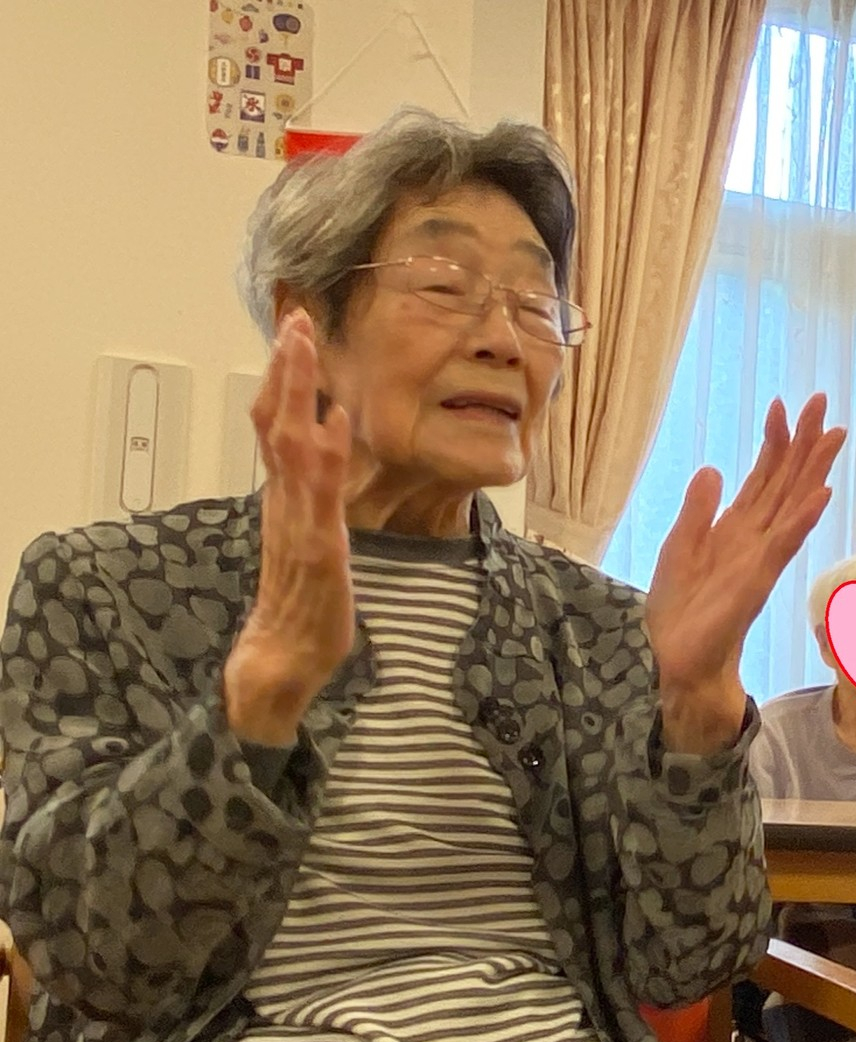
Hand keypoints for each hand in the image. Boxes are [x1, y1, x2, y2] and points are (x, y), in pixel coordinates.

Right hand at [224, 309, 354, 745]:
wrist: (277, 662)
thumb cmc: (296, 610)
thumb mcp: (310, 544)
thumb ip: (312, 501)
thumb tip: (326, 449)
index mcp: (284, 501)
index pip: (277, 428)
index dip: (284, 381)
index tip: (293, 336)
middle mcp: (285, 503)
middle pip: (275, 422)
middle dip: (286, 368)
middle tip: (295, 319)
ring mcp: (297, 523)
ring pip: (289, 442)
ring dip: (296, 391)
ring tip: (302, 343)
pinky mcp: (317, 549)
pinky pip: (318, 493)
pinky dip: (323, 453)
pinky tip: (333, 421)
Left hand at [646, 395, 845, 752]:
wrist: (673, 654)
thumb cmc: (679, 607)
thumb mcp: (680, 545)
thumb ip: (699, 509)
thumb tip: (714, 468)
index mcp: (736, 528)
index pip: (763, 477)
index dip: (774, 442)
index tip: (782, 405)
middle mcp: (756, 538)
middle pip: (786, 483)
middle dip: (804, 444)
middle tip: (822, 403)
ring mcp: (761, 558)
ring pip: (794, 505)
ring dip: (813, 470)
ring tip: (832, 435)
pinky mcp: (757, 579)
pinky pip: (784, 544)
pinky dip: (802, 519)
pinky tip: (821, 495)